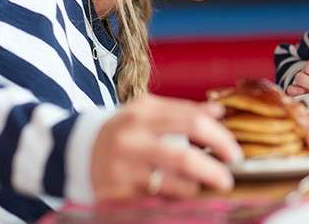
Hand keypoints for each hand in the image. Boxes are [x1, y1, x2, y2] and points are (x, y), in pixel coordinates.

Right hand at [90, 95, 241, 200]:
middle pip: (183, 157)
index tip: (234, 152)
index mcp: (143, 113)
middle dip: (212, 170)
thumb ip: (183, 110)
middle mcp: (132, 140)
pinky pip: (155, 199)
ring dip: (195, 188)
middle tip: (228, 178)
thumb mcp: (147, 111)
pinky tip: (182, 195)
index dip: (220, 137)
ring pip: (170, 184)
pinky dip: (174, 198)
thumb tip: (219, 111)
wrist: (74, 150)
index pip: (192, 122)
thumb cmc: (122, 129)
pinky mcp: (116, 193)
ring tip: (206, 187)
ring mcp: (123, 169)